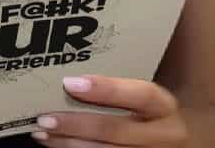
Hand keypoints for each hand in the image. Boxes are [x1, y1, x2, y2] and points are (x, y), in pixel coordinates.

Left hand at [32, 74, 188, 146]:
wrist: (172, 142)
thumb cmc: (151, 113)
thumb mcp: (145, 98)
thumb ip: (120, 88)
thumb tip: (71, 73)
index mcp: (164, 107)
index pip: (141, 94)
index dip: (107, 89)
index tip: (70, 82)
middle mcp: (163, 135)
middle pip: (117, 130)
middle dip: (76, 124)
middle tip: (45, 117)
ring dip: (69, 144)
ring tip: (42, 132)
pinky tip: (56, 144)